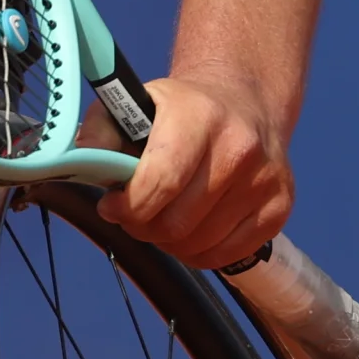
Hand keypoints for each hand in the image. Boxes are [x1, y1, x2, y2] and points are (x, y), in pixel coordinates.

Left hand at [90, 73, 292, 270]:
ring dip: (168, 242)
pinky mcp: (280, 207)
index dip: (128, 205)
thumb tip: (79, 162)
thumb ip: (100, 132)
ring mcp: (265, 180)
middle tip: (134, 215)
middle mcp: (240, 147)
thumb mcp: (136, 104)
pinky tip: (188, 230)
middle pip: (177, 222)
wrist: (244, 102)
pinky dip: (198, 254)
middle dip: (143, 227)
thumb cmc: (181, 110)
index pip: (161, 180)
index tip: (111, 206)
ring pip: (199, 245)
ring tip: (160, 219)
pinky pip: (226, 256)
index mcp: (199, 116)